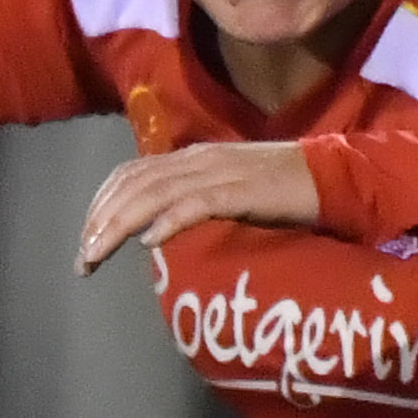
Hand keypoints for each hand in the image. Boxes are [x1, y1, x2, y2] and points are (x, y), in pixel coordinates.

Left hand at [78, 141, 319, 274]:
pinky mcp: (243, 191)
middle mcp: (200, 159)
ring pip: (155, 194)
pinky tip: (151, 243)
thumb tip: (155, 228)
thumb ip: (195, 200)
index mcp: (194, 157)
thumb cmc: (284, 191)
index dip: (101, 205)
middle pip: (134, 184)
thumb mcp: (228, 191)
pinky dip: (170, 221)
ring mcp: (221, 173)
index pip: (131, 173)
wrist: (334, 176)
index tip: (86, 241)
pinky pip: (198, 203)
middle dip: (100, 221)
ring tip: (97, 255)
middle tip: (83, 260)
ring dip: (119, 225)